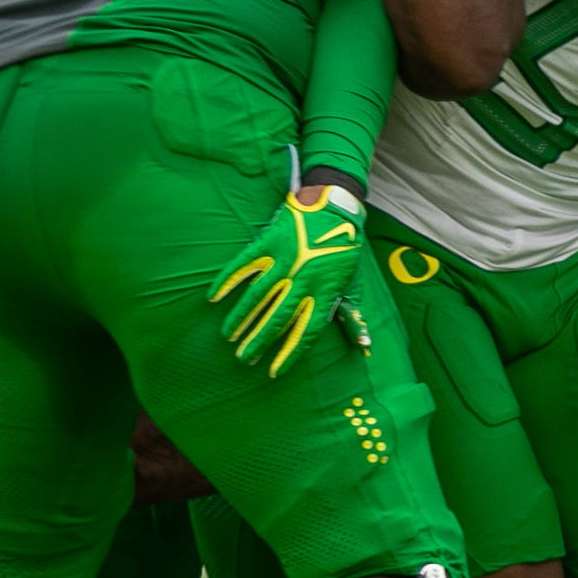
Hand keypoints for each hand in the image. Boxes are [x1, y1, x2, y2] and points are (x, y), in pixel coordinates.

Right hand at [210, 185, 367, 376]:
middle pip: (278, 317)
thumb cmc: (344, 249)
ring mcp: (284, 260)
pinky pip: (244, 265)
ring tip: (228, 336)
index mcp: (324, 291)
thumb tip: (364, 347)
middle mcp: (303, 279)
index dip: (290, 353)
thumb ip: (351, 315)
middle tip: (243, 358)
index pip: (306, 331)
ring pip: (258, 295)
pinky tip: (213, 297)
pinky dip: (227, 281)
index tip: (274, 371)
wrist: (334, 206)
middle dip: (259, 341)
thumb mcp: (353, 282)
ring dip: (241, 317)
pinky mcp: (268, 242)